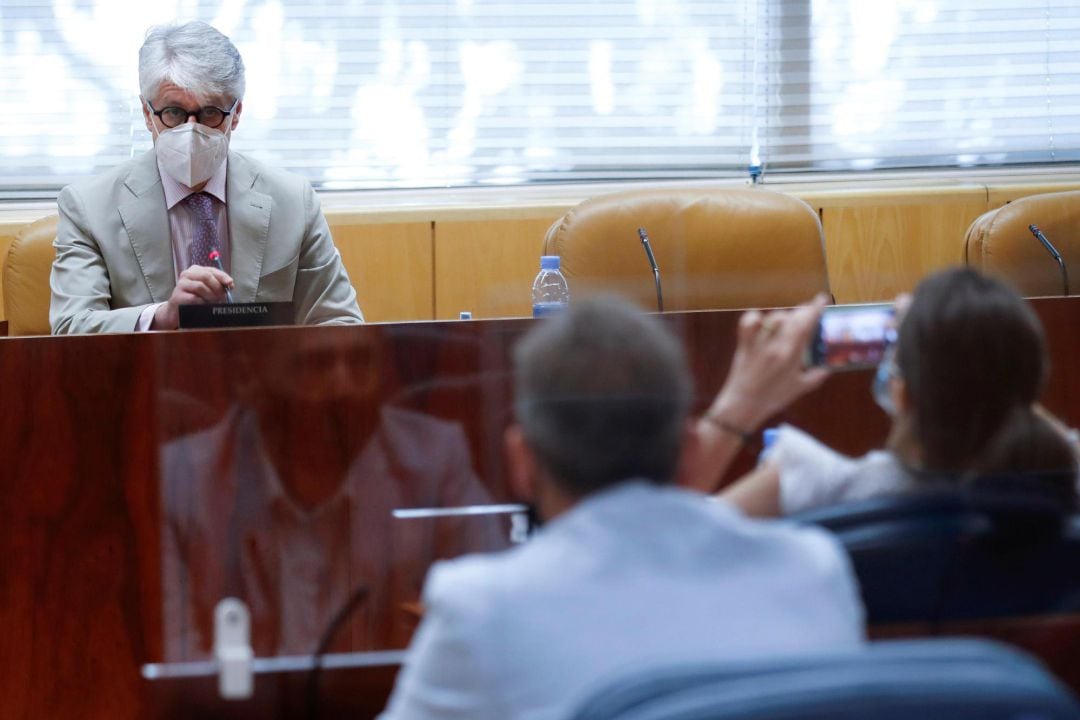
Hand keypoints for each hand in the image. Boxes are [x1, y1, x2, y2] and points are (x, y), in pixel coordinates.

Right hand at [151, 266, 234, 329]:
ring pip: (200, 286)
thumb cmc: (196, 300)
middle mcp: (187, 274)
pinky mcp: (177, 296)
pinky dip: (202, 303)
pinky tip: (204, 306)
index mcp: (196, 270)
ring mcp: (181, 284)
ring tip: (213, 302)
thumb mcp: (208, 290)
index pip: (212, 270)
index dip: (223, 277)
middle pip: (206, 276)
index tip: (231, 284)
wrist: (178, 312)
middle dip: (217, 287)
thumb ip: (218, 285)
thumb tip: (230, 284)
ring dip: (210, 296)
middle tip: (222, 296)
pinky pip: (194, 298)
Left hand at [705, 293, 829, 432]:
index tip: (821, 299)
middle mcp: (776, 345)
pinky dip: (755, 317)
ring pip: (774, 318)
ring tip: (789, 320)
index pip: (806, 325)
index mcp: (792, 355)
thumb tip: (829, 366)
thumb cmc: (773, 398)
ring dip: (784, 316)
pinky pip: (748, 323)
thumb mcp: (800, 388)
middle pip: (792, 318)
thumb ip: (817, 375)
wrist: (743, 405)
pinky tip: (761, 321)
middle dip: (803, 311)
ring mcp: (758, 343)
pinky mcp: (744, 344)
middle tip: (809, 310)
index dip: (814, 309)